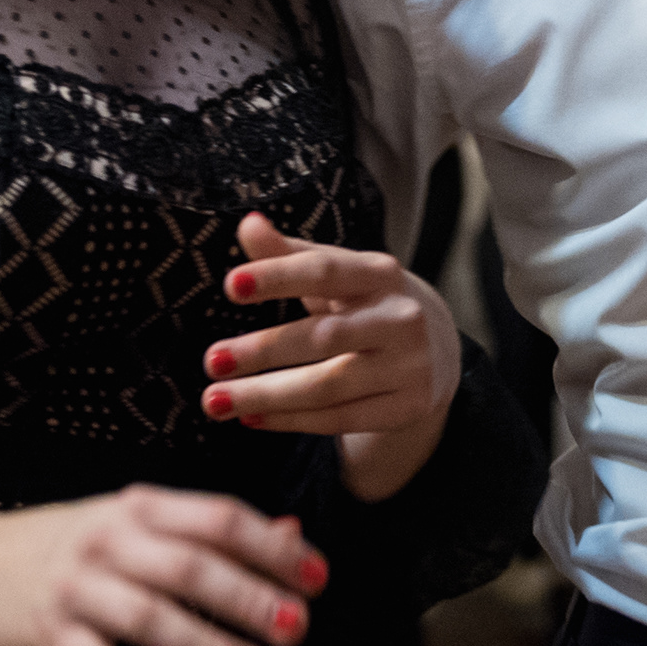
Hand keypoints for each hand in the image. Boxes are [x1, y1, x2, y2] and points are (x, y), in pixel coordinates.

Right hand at [0, 489, 325, 645]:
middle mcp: (110, 541)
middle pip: (190, 567)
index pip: (219, 519)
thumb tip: (293, 535)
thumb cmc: (80, 547)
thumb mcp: (140, 524)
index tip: (319, 579)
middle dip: (248, 599)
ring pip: (149, 618)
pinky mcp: (50, 637)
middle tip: (297, 630)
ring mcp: (77, 589)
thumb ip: (211, 530)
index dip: (272, 549)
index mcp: (143, 506)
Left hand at [204, 211, 458, 502]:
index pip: (325, 271)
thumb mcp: (336, 273)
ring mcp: (408, 366)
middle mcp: (400, 318)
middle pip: (324, 336)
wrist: (435, 350)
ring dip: (267, 395)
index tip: (230, 286)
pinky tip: (252, 418)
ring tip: (215, 400)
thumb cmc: (366, 303)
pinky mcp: (407, 406)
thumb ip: (288, 254)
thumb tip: (247, 225)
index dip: (278, 276)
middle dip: (263, 349)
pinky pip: (340, 418)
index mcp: (379, 274)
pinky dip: (291, 420)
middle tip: (211, 360)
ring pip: (329, 386)